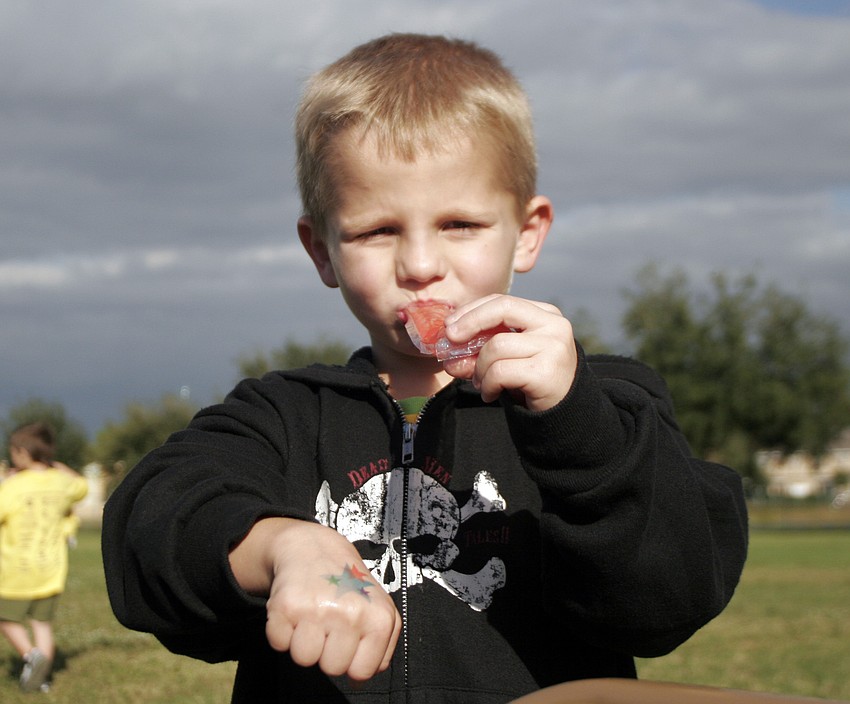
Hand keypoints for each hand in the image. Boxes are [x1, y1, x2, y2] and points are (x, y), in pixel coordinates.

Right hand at [229, 518, 400, 680]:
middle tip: (328, 623)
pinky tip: (295, 610)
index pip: (362, 672)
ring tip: (312, 616)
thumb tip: (362, 676)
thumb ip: (382, 645)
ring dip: (303, 641)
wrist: (313, 549)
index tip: (349, 639)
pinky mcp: (286, 606)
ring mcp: (317, 609)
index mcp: (378, 618)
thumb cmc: (348, 584)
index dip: (352, 660)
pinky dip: (282, 630)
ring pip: (304, 659)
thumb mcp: (380, 608)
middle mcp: (350, 613)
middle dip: (327, 651)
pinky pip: (279, 644)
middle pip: (332, 668)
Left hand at [441, 294, 577, 411]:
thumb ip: (480, 351)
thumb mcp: (507, 358)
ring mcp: (553, 347)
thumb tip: (448, 353)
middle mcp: (553, 326)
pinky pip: (500, 372)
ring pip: (496, 346)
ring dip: (479, 367)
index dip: (472, 310)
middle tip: (451, 340)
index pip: (502, 301)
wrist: (563, 413)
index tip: (450, 325)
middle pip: (502, 309)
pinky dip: (488, 384)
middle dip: (470, 322)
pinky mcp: (546, 372)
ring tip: (480, 382)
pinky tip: (490, 393)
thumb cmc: (532, 382)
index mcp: (545, 315)